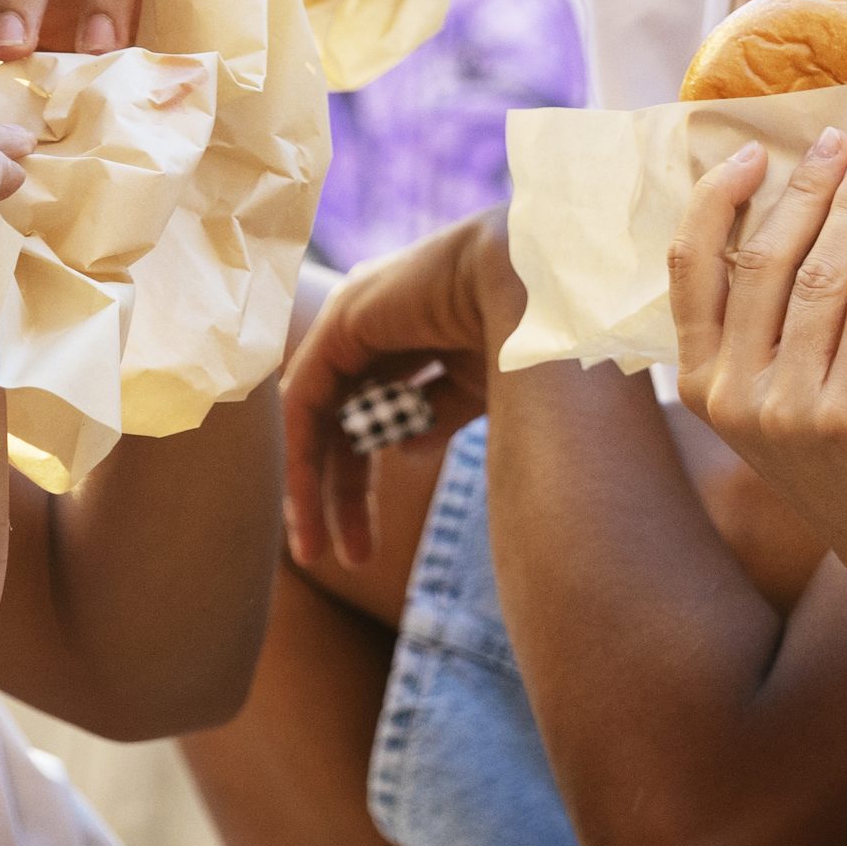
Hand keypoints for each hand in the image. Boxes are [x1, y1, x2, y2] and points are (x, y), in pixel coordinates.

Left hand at [282, 212, 514, 570]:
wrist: (544, 288)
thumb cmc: (534, 334)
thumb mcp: (482, 387)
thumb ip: (440, 413)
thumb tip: (403, 449)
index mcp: (423, 331)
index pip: (377, 412)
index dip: (368, 479)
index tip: (367, 545)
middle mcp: (382, 322)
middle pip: (347, 420)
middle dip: (344, 493)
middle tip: (348, 557)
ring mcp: (358, 318)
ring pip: (320, 417)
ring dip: (315, 486)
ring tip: (322, 551)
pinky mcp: (342, 323)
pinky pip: (306, 400)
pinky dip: (302, 453)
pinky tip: (309, 503)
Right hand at [668, 131, 846, 585]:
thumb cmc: (840, 460)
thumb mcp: (773, 401)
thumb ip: (756, 332)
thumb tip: (778, 213)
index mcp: (700, 384)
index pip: (690, 269)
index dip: (717, 199)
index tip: (753, 151)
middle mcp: (730, 396)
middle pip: (761, 259)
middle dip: (804, 187)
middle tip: (841, 141)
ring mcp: (785, 408)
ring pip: (817, 276)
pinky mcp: (846, 415)